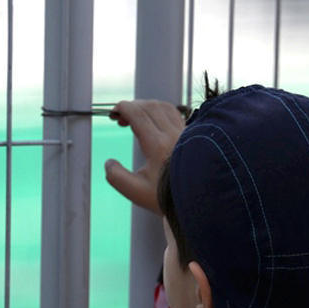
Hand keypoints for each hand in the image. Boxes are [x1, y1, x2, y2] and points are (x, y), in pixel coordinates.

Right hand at [104, 100, 185, 214]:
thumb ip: (117, 177)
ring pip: (164, 107)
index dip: (122, 108)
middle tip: (121, 118)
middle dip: (132, 107)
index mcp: (157, 145)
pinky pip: (176, 114)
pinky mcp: (192, 136)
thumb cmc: (170, 198)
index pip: (137, 114)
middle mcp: (173, 135)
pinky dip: (161, 112)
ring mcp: (185, 134)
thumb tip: (108, 163)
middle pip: (149, 106)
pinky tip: (155, 123)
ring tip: (136, 118)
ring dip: (147, 107)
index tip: (114, 112)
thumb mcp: (136, 192)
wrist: (200, 200)